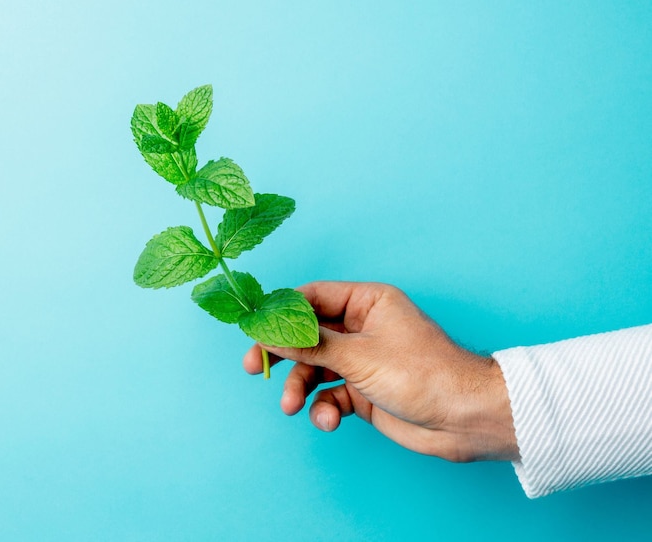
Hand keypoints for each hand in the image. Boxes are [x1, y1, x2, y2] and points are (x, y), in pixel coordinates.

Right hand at [243, 282, 518, 461]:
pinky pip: (330, 395)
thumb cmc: (423, 374)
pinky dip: (323, 408)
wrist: (465, 419)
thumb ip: (309, 343)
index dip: (280, 312)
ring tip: (292, 406)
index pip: (312, 298)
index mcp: (367, 302)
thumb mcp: (358, 356)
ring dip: (300, 387)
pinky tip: (328, 420)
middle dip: (283, 354)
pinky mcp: (364, 391)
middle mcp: (363, 327)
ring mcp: (363, 360)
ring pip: (315, 368)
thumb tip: (268, 331)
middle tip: (256, 368)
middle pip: (307, 334)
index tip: (253, 327)